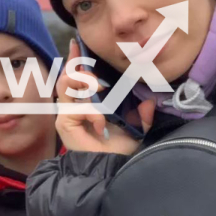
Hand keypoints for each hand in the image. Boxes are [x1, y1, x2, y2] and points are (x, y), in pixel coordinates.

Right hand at [55, 38, 154, 154]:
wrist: (110, 172)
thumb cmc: (117, 153)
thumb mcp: (136, 130)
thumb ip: (143, 116)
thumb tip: (150, 101)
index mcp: (87, 104)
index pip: (76, 76)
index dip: (76, 59)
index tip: (78, 43)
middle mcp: (73, 107)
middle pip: (66, 75)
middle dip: (77, 64)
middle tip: (89, 65)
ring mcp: (66, 115)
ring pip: (64, 85)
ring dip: (82, 81)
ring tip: (97, 87)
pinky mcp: (64, 124)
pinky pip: (76, 108)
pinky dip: (92, 112)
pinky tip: (101, 124)